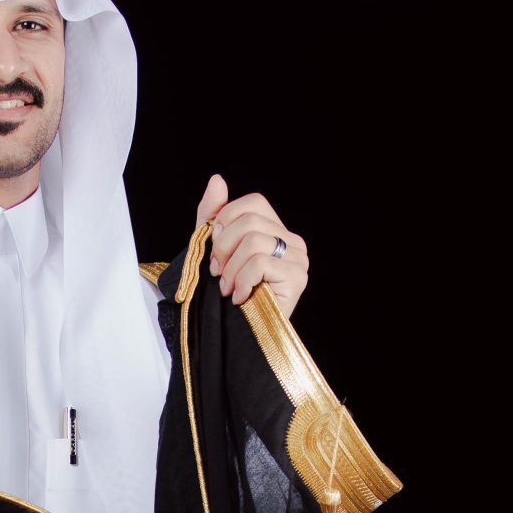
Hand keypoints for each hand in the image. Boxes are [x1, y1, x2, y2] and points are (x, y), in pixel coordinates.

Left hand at [196, 172, 307, 319]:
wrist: (238, 334)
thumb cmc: (228, 291)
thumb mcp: (213, 249)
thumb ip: (213, 214)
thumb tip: (217, 179)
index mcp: (276, 229)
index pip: (254, 203)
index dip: (227, 221)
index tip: (215, 251)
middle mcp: (292, 241)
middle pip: (250, 222)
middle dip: (223, 249)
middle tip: (218, 274)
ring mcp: (299, 259)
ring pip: (254, 242)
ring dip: (231, 270)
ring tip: (228, 288)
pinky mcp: (298, 278)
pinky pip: (261, 263)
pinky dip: (242, 281)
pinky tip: (239, 298)